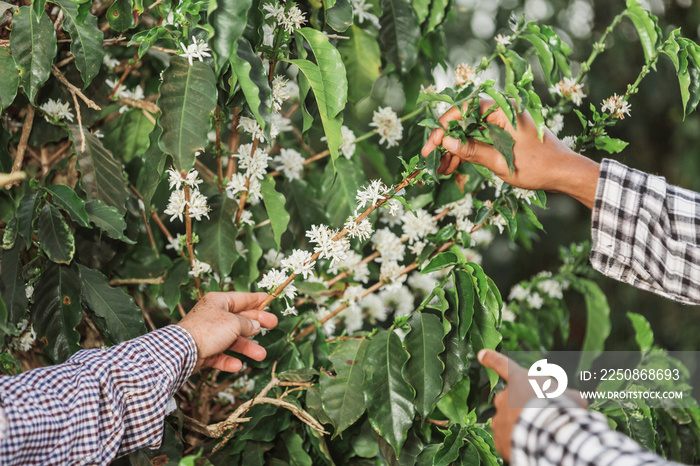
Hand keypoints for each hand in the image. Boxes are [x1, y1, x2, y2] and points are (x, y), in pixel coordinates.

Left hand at [176, 292, 277, 371]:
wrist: (183, 350)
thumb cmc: (208, 330)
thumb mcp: (234, 323)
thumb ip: (247, 324)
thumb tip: (255, 327)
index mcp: (219, 302)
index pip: (242, 298)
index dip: (257, 299)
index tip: (269, 299)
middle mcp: (213, 316)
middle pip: (239, 320)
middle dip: (257, 325)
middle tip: (273, 325)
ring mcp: (208, 334)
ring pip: (232, 340)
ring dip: (247, 347)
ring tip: (261, 355)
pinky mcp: (203, 351)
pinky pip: (219, 355)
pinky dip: (228, 360)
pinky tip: (237, 365)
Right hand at [420, 100, 600, 207]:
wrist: (565, 174)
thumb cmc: (538, 166)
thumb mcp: (502, 161)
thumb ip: (472, 151)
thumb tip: (446, 143)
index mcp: (503, 110)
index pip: (465, 109)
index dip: (445, 126)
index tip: (433, 143)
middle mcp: (501, 112)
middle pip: (464, 122)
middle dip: (446, 141)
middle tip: (430, 159)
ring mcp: (501, 124)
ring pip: (468, 133)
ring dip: (453, 150)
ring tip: (440, 169)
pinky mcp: (502, 136)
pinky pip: (478, 140)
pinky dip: (466, 153)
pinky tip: (452, 167)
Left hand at [478, 349, 586, 461]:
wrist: (550, 435)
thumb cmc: (562, 410)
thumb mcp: (572, 397)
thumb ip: (567, 396)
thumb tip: (576, 403)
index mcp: (518, 380)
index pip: (502, 365)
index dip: (492, 359)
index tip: (482, 354)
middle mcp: (503, 397)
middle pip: (510, 401)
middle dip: (523, 408)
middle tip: (542, 418)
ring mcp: (499, 419)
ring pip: (509, 422)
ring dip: (521, 427)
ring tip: (540, 435)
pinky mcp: (499, 440)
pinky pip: (508, 441)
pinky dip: (518, 444)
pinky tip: (533, 446)